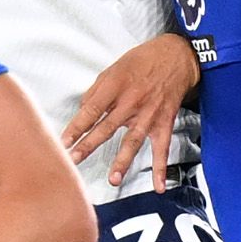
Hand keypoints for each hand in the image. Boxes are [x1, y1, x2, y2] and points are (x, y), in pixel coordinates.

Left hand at [60, 33, 200, 189]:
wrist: (177, 57)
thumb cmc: (143, 60)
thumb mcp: (114, 68)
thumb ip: (97, 91)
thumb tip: (84, 111)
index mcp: (115, 86)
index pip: (91, 110)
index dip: (76, 127)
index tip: (63, 141)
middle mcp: (131, 102)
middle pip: (106, 128)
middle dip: (88, 146)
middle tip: (73, 160)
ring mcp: (149, 114)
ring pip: (133, 141)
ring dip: (122, 161)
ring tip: (112, 179)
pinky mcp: (164, 122)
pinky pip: (162, 149)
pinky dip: (161, 168)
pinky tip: (158, 185)